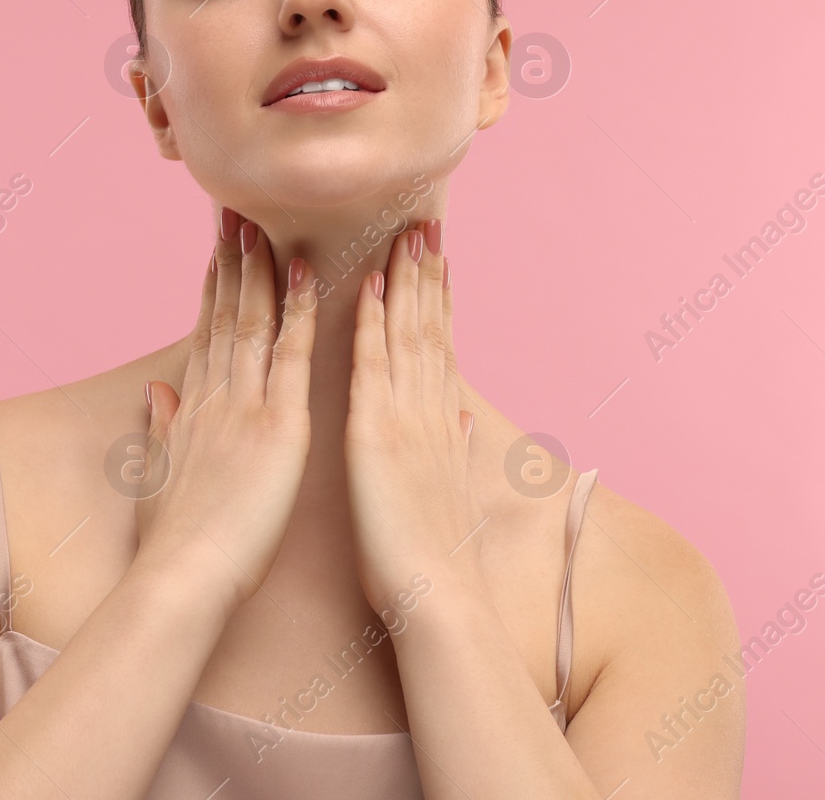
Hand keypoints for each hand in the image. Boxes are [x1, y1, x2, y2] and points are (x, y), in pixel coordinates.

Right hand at [134, 208, 318, 614]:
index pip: (207, 336)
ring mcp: (244, 407)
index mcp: (193, 413)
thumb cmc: (173, 547)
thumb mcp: (161, 478)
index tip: (219, 250)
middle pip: (223, 317)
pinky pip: (291, 354)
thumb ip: (162, 429)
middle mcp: (214, 398)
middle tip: (235, 215)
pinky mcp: (278, 426)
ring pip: (252, 322)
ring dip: (260, 270)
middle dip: (230, 264)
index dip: (213, 289)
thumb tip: (156, 390)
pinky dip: (299, 310)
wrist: (182, 581)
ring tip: (263, 224)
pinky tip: (307, 273)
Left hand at [344, 219, 486, 612]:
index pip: (439, 348)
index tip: (437, 262)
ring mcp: (405, 418)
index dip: (437, 302)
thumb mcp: (446, 495)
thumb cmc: (435, 561)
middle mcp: (427, 412)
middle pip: (428, 328)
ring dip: (404, 281)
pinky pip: (373, 364)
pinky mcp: (378, 433)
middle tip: (425, 226)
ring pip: (406, 334)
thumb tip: (458, 421)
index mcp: (438, 426)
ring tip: (406, 234)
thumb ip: (450, 450)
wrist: (439, 598)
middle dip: (426, 276)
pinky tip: (367, 284)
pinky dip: (371, 321)